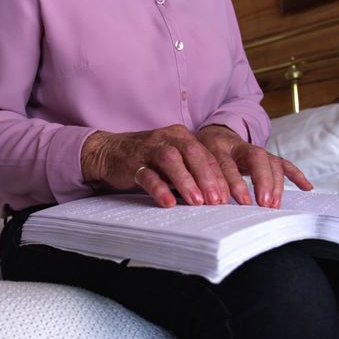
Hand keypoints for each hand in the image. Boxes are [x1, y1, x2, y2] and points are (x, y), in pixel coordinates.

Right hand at [81, 124, 229, 207]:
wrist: (109, 151)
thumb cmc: (147, 159)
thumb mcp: (174, 161)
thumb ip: (192, 171)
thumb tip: (217, 195)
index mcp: (181, 136)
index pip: (206, 155)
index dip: (220, 176)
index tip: (229, 196)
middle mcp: (168, 138)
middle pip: (193, 153)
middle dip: (207, 178)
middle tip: (217, 200)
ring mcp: (149, 149)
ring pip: (171, 160)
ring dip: (186, 181)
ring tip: (197, 202)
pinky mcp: (132, 162)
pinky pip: (147, 174)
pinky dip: (158, 188)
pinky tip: (167, 202)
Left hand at [196, 125, 312, 207]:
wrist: (210, 134)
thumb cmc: (197, 155)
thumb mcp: (189, 162)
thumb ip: (193, 177)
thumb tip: (199, 201)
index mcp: (215, 146)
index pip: (226, 163)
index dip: (232, 182)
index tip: (238, 201)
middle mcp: (236, 145)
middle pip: (254, 158)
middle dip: (260, 181)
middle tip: (263, 204)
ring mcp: (253, 149)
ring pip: (269, 160)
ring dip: (274, 183)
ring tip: (273, 205)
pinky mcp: (265, 155)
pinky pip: (282, 162)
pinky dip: (295, 174)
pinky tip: (306, 187)